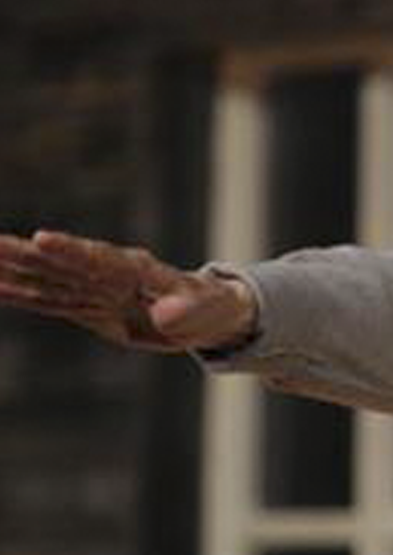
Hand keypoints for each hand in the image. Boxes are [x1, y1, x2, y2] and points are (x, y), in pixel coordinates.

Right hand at [0, 230, 255, 351]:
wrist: (206, 314)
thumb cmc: (212, 305)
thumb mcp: (207, 309)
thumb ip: (186, 311)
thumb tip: (164, 316)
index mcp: (136, 268)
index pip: (98, 257)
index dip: (71, 250)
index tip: (41, 239)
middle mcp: (107, 273)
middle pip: (60, 262)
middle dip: (24, 253)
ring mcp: (94, 289)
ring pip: (46, 280)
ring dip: (13, 271)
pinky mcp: (88, 307)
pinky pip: (49, 301)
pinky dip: (22, 295)